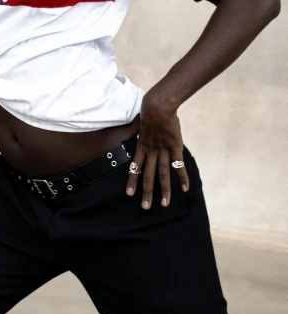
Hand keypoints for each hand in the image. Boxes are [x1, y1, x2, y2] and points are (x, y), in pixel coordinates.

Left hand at [126, 93, 188, 208]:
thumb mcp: (142, 124)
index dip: (132, 181)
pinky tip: (184, 188)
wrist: (158, 106)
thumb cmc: (150, 111)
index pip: (135, 168)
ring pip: (162, 174)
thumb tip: (144, 131)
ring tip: (164, 204)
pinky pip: (178, 165)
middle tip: (145, 207)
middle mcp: (150, 152)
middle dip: (146, 192)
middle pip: (148, 176)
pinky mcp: (174, 148)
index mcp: (141, 146)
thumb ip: (143, 132)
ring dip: (163, 190)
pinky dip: (182, 177)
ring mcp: (162, 151)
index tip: (129, 194)